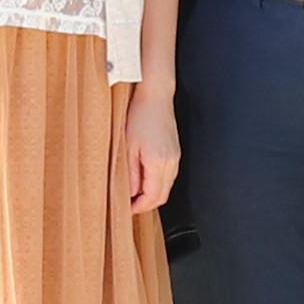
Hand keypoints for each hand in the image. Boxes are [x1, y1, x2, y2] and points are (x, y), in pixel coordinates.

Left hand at [120, 83, 182, 216]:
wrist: (155, 94)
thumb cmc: (139, 115)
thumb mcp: (128, 146)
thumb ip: (131, 173)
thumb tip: (130, 194)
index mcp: (159, 162)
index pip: (153, 197)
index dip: (139, 207)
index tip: (127, 209)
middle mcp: (171, 162)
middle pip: (162, 195)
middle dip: (146, 204)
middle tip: (129, 205)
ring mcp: (176, 157)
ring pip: (167, 187)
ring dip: (152, 194)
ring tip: (134, 193)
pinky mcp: (175, 151)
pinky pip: (169, 176)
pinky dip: (158, 183)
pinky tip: (145, 178)